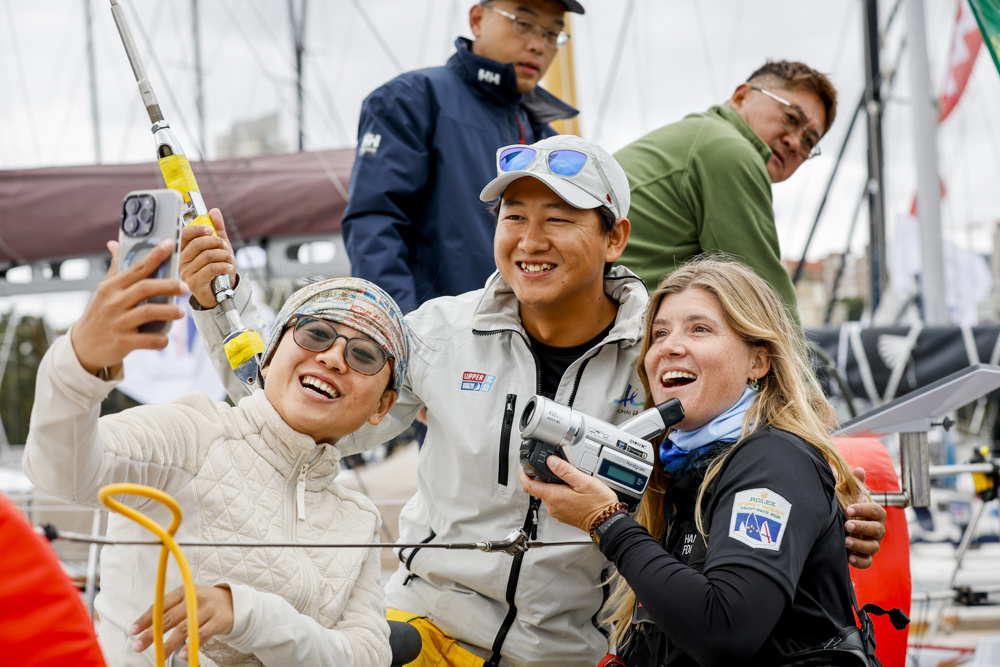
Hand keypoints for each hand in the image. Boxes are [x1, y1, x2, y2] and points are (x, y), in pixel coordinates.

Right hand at [71, 239, 186, 374]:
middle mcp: (113, 303)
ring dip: (168, 311)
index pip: (136, 268)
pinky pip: (147, 340)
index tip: (170, 245)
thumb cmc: (99, 314)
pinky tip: (166, 338)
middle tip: (185, 287)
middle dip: (168, 285)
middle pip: (145, 288)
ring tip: (181, 312)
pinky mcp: (121, 343)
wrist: (82, 346)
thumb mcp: (104, 291)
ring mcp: (117, 323)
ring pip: (148, 312)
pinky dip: (160, 339)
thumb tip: (114, 244)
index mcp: (111, 287)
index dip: (155, 256)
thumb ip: (114, 269)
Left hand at [130, 584, 233, 659]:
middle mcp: (196, 597)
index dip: (146, 618)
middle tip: (138, 645)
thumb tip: (147, 627)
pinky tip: (182, 655)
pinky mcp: (219, 620)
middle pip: (170, 617)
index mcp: (184, 590)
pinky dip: (191, 645)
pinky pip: (203, 635)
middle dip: (152, 633)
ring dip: (169, 643)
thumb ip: (171, 610)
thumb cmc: (204, 604)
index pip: (161, 604)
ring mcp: (208, 608)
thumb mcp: (188, 600)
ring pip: (185, 627)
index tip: (133, 630)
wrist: (234, 602)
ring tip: (159, 655)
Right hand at [179, 208, 236, 308]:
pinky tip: (228, 267)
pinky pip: (211, 268)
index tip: (211, 229)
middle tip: (225, 247)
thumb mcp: (220, 248)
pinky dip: (224, 265)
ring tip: (229, 259)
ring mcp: (186, 273)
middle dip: (217, 243)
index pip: (184, 234)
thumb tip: (214, 212)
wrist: (221, 293)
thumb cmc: (218, 271)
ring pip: (207, 255)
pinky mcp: (194, 283)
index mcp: (183, 250)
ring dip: (223, 255)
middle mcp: (181, 261)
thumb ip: (217, 230)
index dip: (198, 229)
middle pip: (198, 244)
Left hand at [518, 456, 618, 532]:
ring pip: (548, 495)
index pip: (528, 485)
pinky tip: (571, 489)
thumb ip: (565, 470)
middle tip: (554, 468)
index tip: (524, 467)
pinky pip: (556, 501)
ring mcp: (558, 512)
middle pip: (538, 489)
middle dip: (542, 477)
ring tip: (567, 479)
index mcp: (554, 496)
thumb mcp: (583, 481)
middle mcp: (553, 506)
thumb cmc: (598, 504)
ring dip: (552, 485)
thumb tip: (551, 461)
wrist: (607, 522)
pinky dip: (559, 493)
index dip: (524, 474)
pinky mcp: (564, 514)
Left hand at [844, 467, 885, 568]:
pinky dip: (860, 561)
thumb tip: (859, 470)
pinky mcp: (865, 557)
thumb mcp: (850, 495)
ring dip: (859, 544)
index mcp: (875, 514)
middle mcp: (877, 530)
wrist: (841, 526)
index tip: (848, 509)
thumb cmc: (849, 509)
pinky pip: (867, 562)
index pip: (876, 510)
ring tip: (845, 541)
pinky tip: (850, 558)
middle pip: (876, 529)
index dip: (864, 509)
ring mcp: (872, 544)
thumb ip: (855, 483)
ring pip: (873, 547)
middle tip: (846, 524)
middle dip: (862, 527)